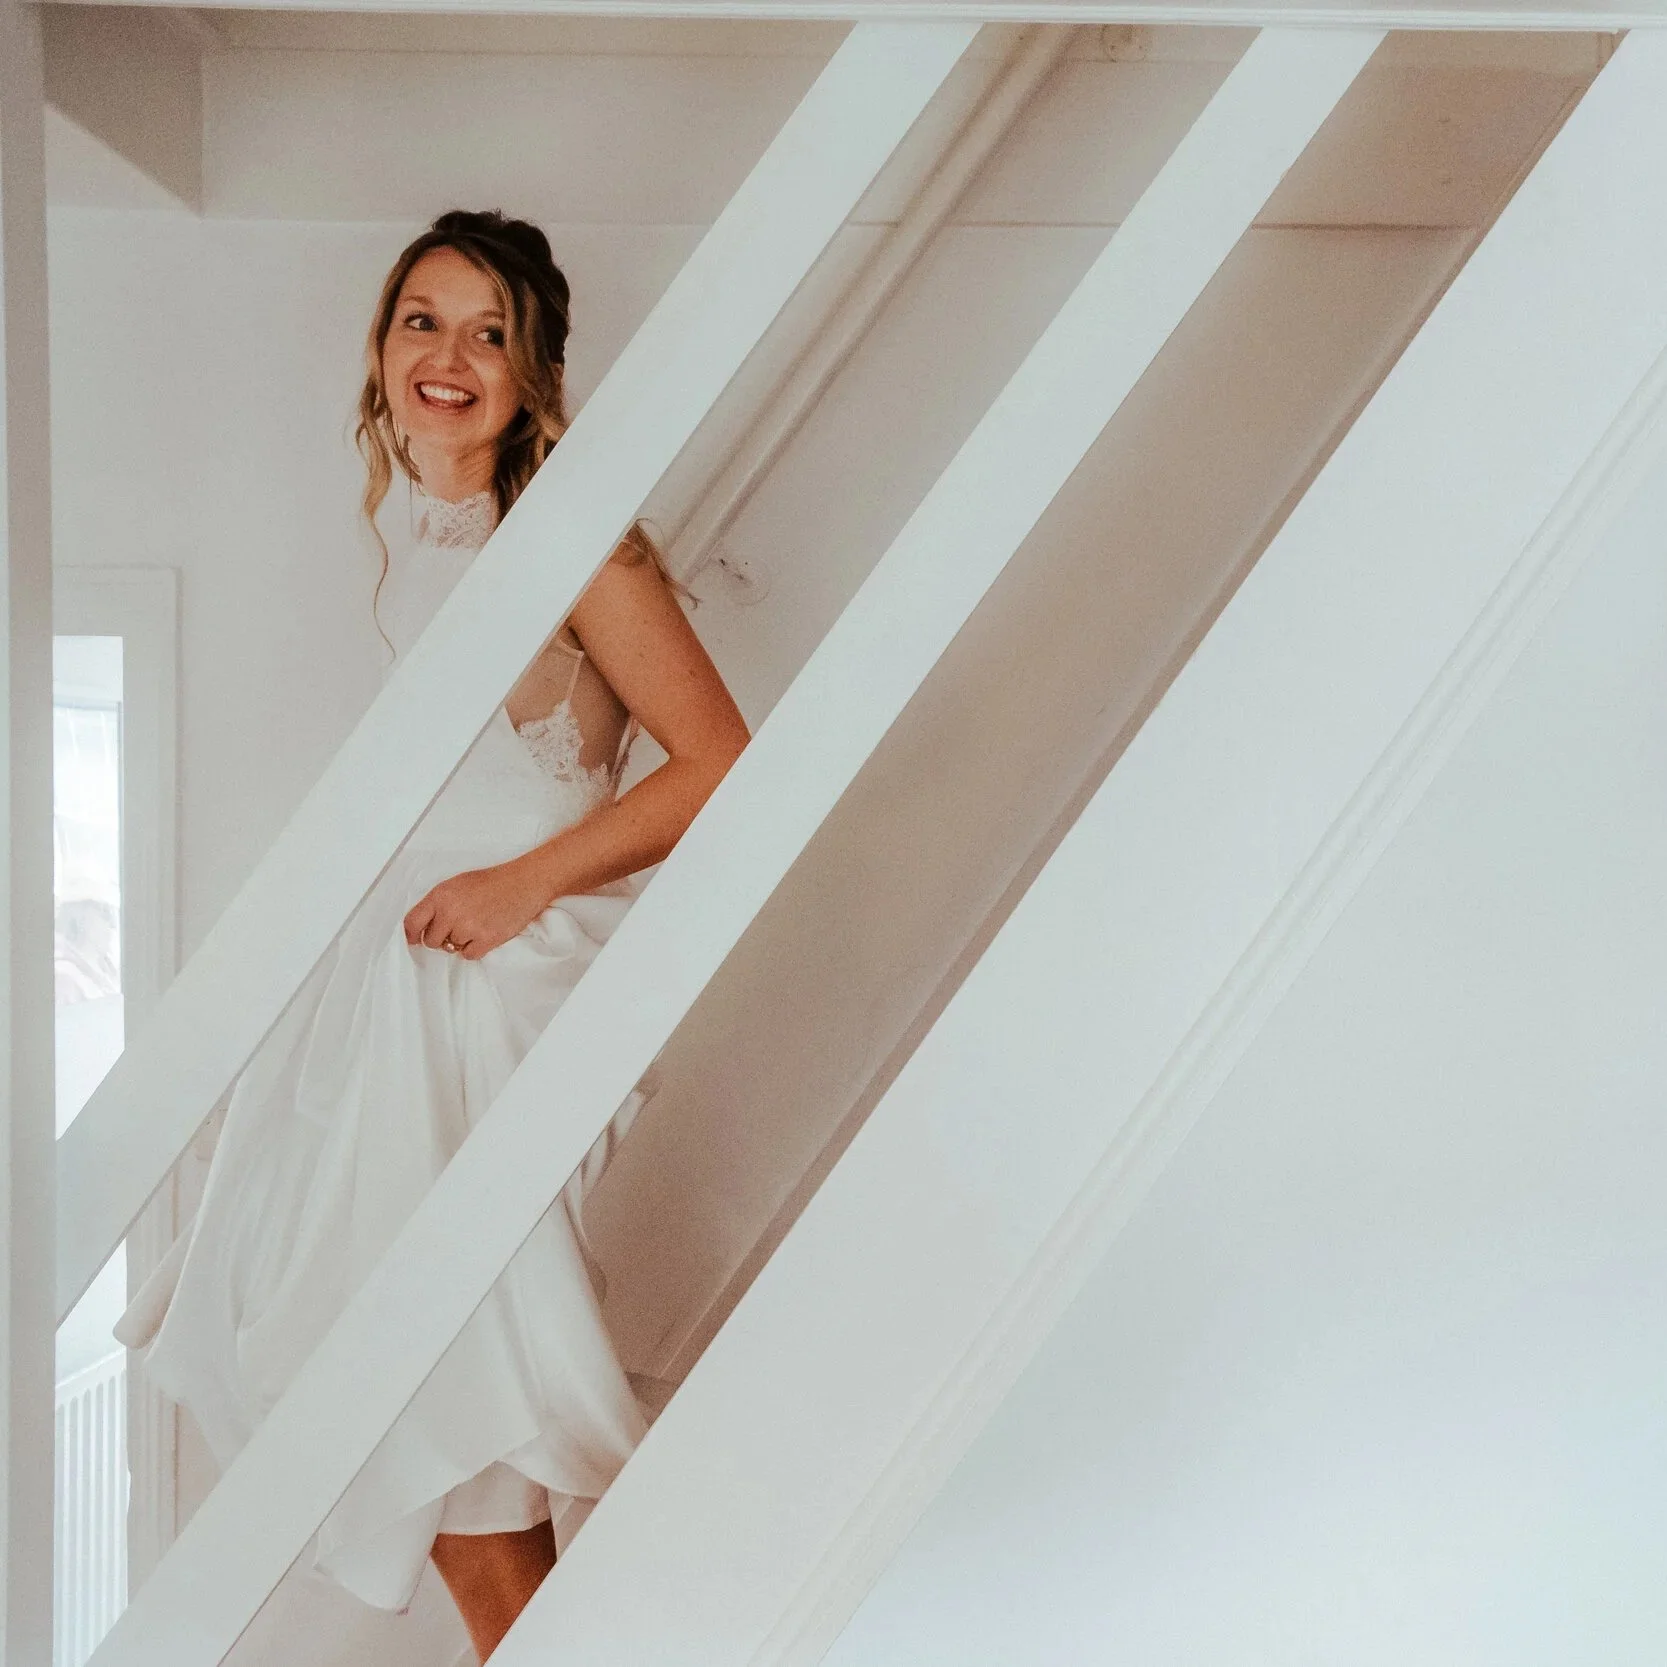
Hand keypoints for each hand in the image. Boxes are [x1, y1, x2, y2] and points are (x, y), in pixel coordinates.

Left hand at [403, 855, 551, 960]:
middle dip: (441, 938)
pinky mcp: (486, 939)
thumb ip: (438, 903)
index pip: (412, 922)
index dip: (411, 934)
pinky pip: (469, 955)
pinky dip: (475, 948)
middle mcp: (451, 912)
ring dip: (461, 941)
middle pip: (431, 941)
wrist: (524, 882)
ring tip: (477, 924)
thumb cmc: (492, 882)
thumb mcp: (458, 884)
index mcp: (441, 895)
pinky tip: (485, 932)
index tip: (413, 940)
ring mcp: (468, 927)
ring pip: (451, 949)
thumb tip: (423, 926)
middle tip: (458, 926)